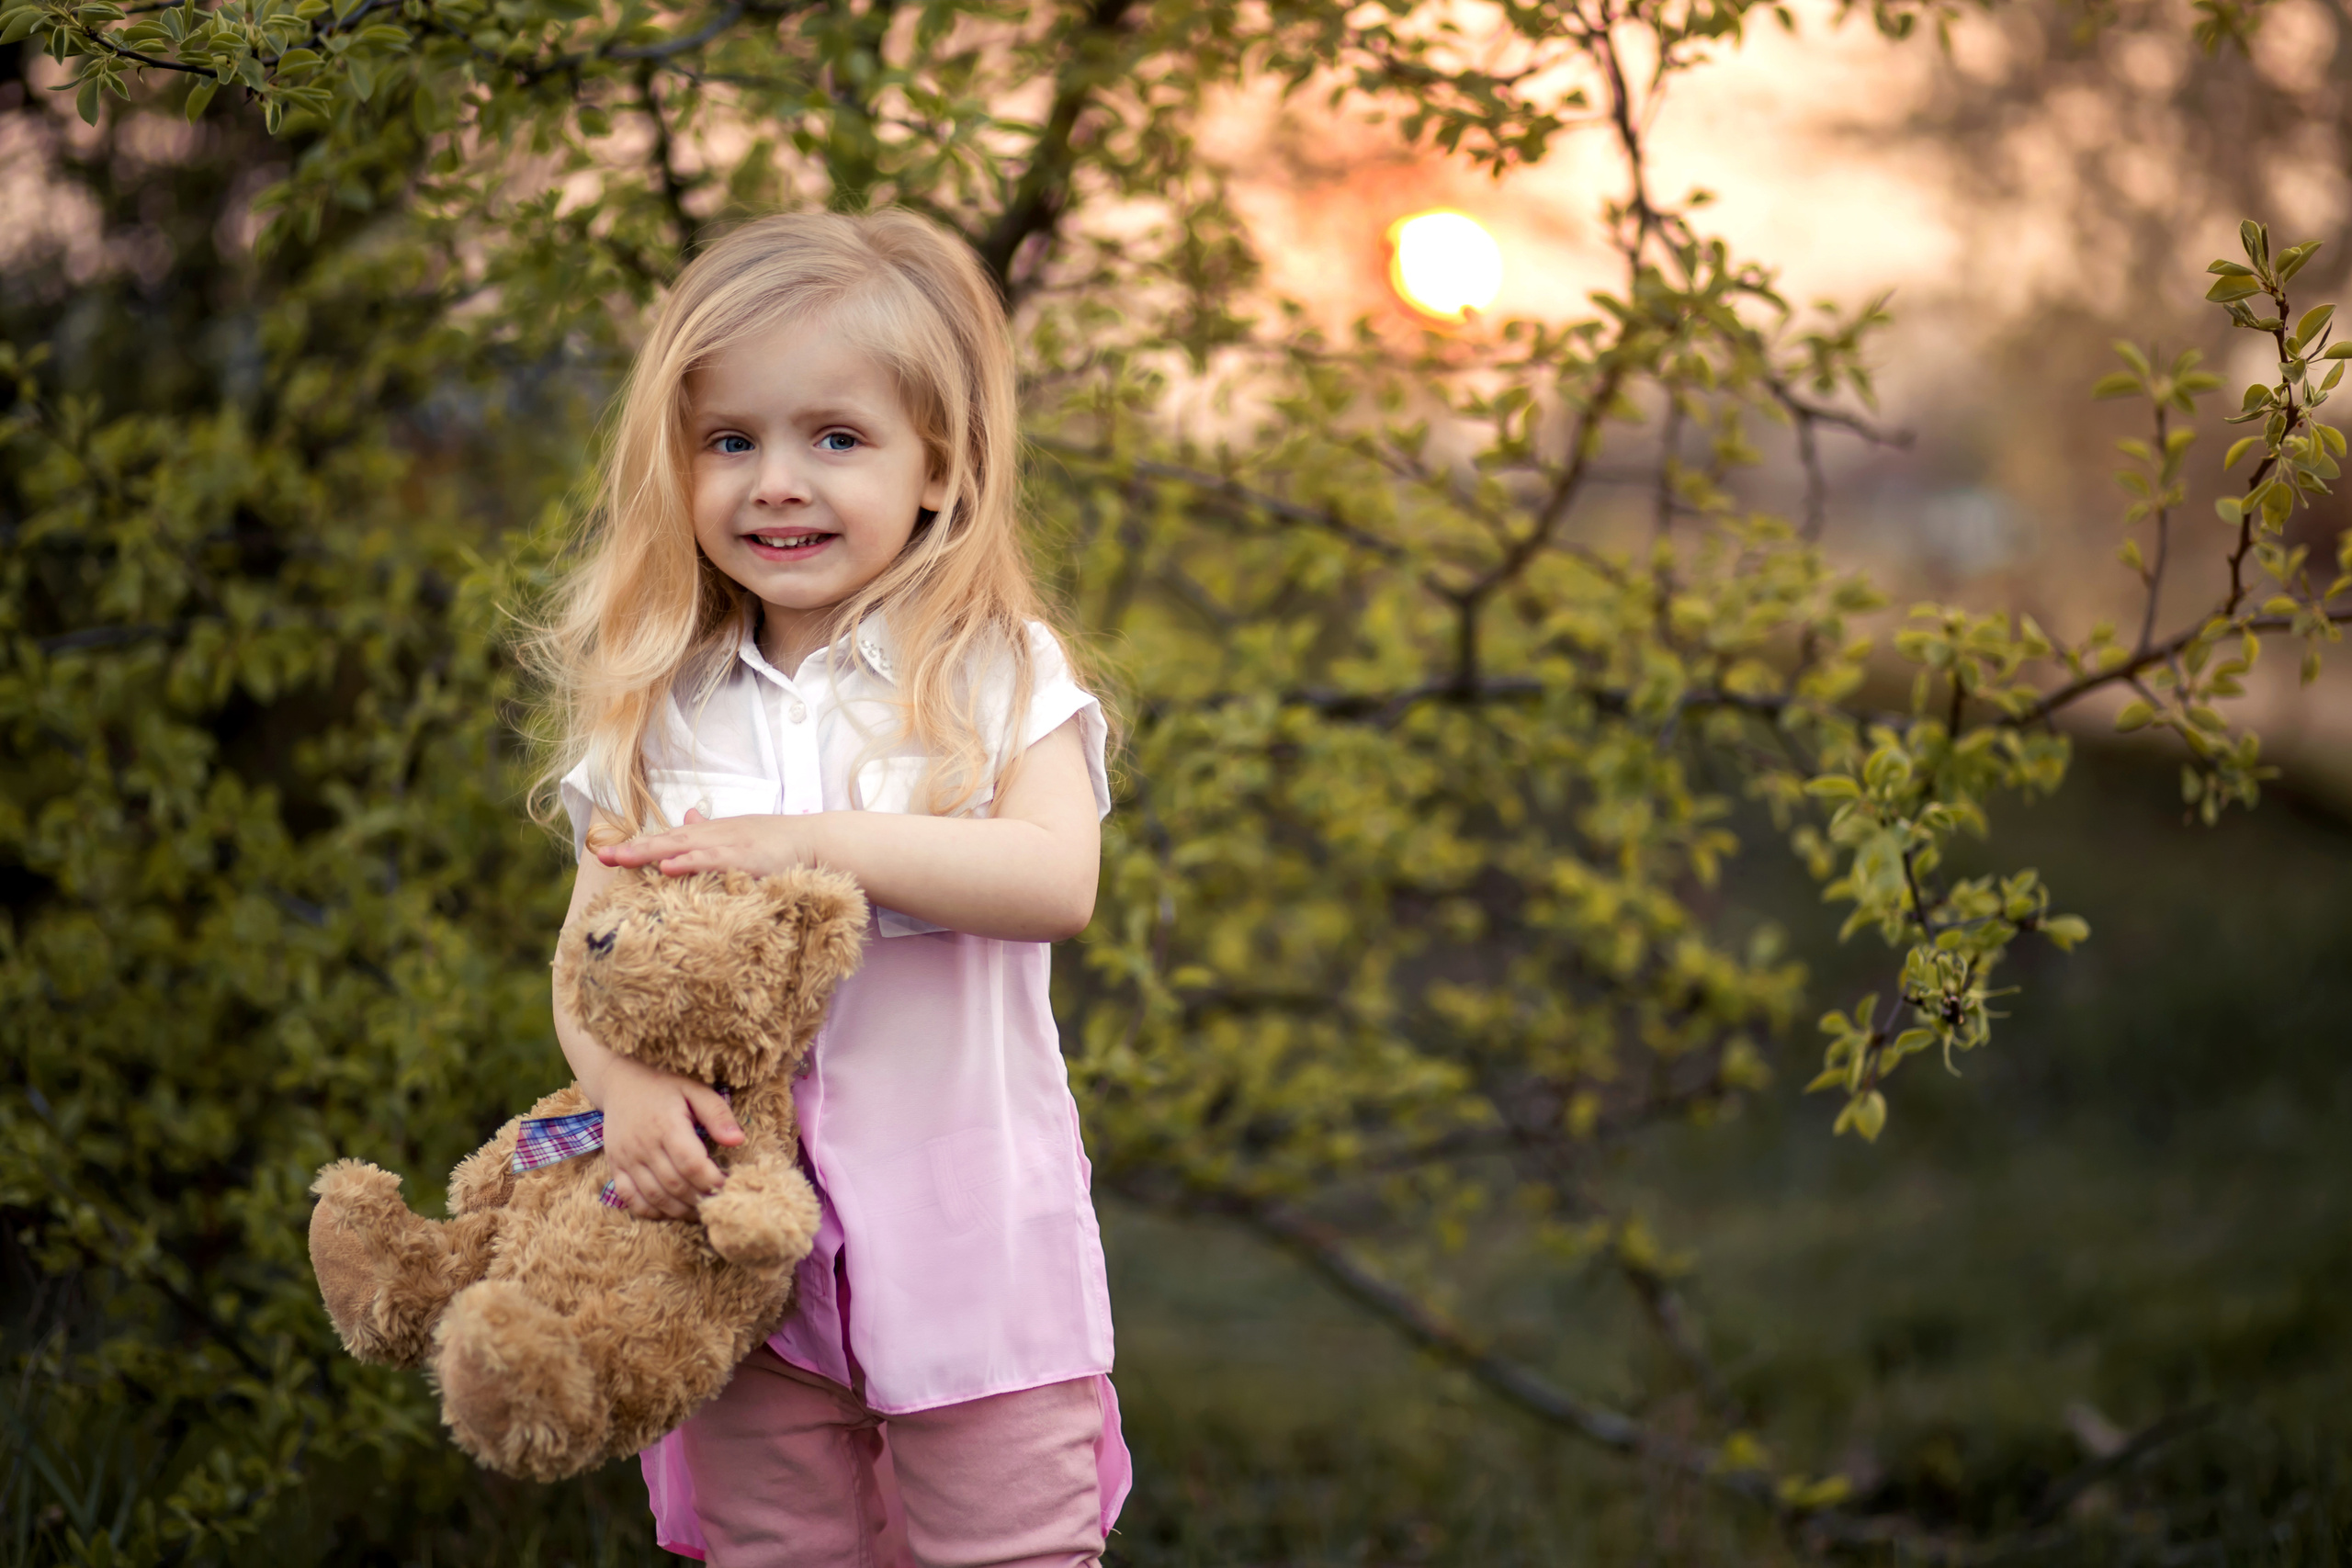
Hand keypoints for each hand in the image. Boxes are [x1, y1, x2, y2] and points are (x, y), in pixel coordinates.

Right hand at [593, 1051, 745, 1218]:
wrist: (620, 1084)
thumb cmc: (663, 1088)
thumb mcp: (694, 1091)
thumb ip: (717, 1114)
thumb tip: (738, 1140)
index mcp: (666, 1125)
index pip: (691, 1164)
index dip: (711, 1181)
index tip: (728, 1187)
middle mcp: (643, 1145)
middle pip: (675, 1184)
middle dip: (700, 1199)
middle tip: (718, 1204)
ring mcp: (626, 1158)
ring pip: (654, 1196)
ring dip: (679, 1210)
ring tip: (699, 1211)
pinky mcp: (615, 1166)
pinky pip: (630, 1198)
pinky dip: (651, 1211)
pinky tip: (670, 1211)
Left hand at [595, 808, 825, 878]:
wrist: (817, 840)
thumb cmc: (781, 842)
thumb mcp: (740, 832)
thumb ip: (711, 829)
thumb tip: (686, 816)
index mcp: (712, 832)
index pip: (668, 838)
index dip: (637, 845)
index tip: (607, 854)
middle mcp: (715, 835)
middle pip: (666, 841)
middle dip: (633, 849)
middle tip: (602, 857)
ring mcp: (729, 845)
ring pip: (682, 847)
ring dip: (650, 853)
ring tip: (621, 859)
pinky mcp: (745, 857)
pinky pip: (712, 860)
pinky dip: (690, 862)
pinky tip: (669, 867)